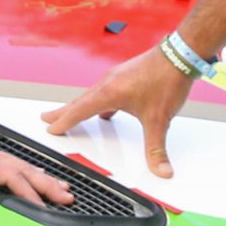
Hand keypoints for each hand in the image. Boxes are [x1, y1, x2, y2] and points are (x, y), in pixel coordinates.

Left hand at [0, 121, 74, 225]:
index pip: (9, 176)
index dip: (28, 193)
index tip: (42, 208)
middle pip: (21, 167)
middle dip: (46, 183)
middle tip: (67, 196)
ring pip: (18, 163)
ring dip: (40, 176)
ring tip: (60, 187)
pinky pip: (8, 161)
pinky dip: (25, 170)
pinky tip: (32, 176)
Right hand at [40, 46, 194, 178]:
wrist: (180, 54)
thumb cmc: (167, 80)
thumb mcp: (159, 120)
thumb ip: (157, 148)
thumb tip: (161, 170)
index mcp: (109, 93)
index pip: (79, 110)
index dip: (64, 121)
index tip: (51, 128)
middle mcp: (108, 82)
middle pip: (79, 101)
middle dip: (63, 112)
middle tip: (46, 118)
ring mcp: (117, 77)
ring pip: (91, 95)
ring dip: (79, 106)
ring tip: (71, 114)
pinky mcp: (127, 75)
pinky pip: (106, 91)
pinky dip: (99, 102)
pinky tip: (108, 111)